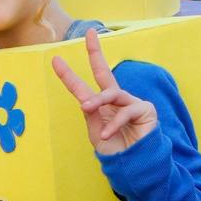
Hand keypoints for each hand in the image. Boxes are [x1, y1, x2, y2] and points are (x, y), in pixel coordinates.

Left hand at [52, 29, 157, 156]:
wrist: (135, 167)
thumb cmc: (116, 152)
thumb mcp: (96, 134)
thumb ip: (92, 115)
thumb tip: (85, 99)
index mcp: (101, 107)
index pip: (83, 87)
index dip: (69, 74)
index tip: (55, 59)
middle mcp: (115, 100)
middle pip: (104, 72)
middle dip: (96, 52)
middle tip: (90, 33)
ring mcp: (130, 102)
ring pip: (111, 94)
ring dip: (98, 100)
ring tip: (88, 108)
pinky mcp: (144, 109)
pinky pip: (125, 110)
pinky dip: (114, 122)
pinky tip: (108, 134)